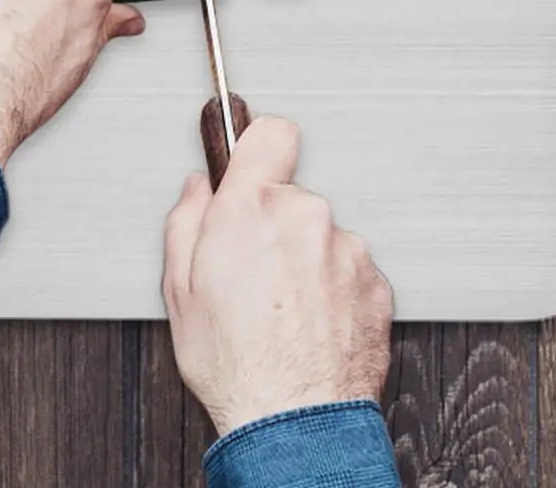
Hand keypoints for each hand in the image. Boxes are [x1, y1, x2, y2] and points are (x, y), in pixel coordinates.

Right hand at [162, 116, 392, 436]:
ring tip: (283, 306)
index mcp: (252, 207)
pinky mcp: (376, 283)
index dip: (259, 145)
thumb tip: (196, 191)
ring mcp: (346, 250)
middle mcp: (305, 217)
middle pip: (291, 195)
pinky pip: (349, 268)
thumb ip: (186, 219)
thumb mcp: (179, 287)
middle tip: (253, 268)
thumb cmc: (235, 362)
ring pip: (321, 235)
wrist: (293, 421)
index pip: (271, 133)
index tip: (253, 159)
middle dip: (273, 222)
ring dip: (306, 258)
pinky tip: (310, 321)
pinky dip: (333, 288)